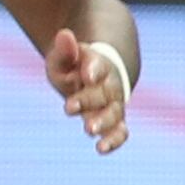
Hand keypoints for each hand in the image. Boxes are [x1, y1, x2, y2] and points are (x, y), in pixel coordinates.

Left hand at [45, 27, 127, 154]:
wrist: (95, 75)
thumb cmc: (75, 66)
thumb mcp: (64, 57)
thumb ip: (64, 50)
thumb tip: (64, 35)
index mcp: (97, 64)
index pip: (97, 65)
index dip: (94, 69)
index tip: (87, 74)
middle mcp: (109, 85)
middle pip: (103, 92)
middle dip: (87, 100)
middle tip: (69, 107)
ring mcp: (112, 104)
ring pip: (114, 114)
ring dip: (103, 122)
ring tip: (89, 130)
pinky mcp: (113, 122)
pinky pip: (120, 131)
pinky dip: (114, 140)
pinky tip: (101, 149)